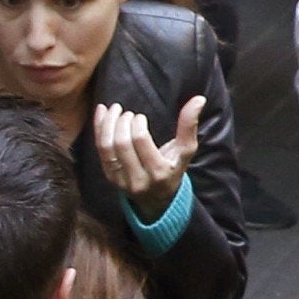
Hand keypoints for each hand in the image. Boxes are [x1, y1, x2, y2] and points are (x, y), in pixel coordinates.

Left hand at [92, 94, 205, 208]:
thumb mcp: (185, 151)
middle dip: (122, 122)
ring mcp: (122, 180)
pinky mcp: (110, 178)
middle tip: (128, 114)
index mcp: (159, 172)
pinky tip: (102, 113)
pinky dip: (99, 129)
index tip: (140, 117)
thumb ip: (189, 126)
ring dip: (107, 123)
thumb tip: (199, 99)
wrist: (158, 199)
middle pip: (122, 143)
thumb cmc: (173, 169)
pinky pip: (100, 151)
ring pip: (107, 147)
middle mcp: (139, 179)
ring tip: (114, 110)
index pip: (140, 141)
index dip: (137, 123)